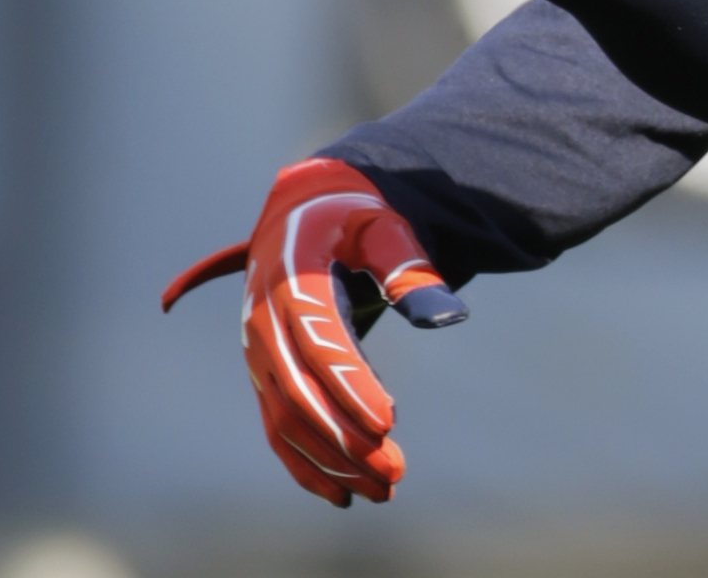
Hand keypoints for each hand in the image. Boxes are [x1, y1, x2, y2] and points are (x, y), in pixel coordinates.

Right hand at [161, 158, 467, 505]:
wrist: (303, 212)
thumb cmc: (353, 217)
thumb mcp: (385, 227)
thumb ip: (412, 267)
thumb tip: (449, 316)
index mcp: (293, 280)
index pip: (318, 342)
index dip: (349, 385)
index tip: (388, 421)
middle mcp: (264, 321)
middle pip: (298, 392)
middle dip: (343, 438)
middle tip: (395, 471)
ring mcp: (258, 352)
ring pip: (286, 420)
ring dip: (330, 460)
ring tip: (383, 490)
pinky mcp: (264, 374)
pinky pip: (276, 427)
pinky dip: (303, 463)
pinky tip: (341, 494)